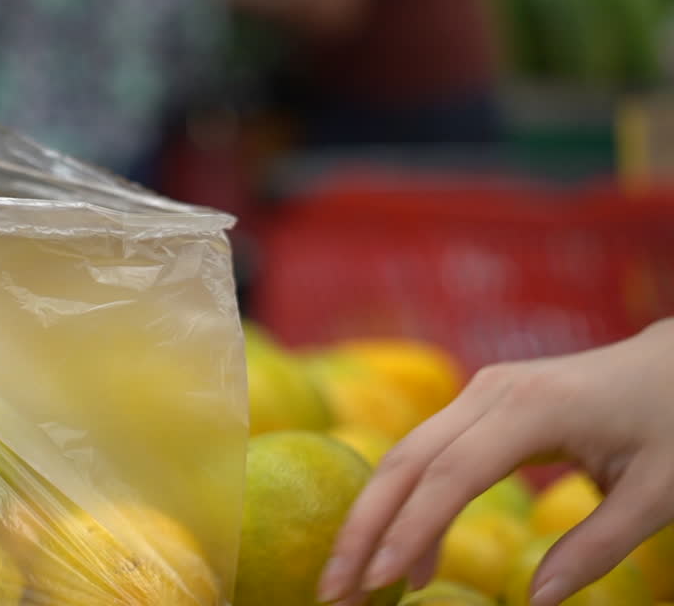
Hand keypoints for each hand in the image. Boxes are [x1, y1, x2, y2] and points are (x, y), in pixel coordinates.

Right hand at [318, 319, 673, 605]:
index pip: (451, 475)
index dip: (411, 530)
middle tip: (335, 589)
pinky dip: (406, 505)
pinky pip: (427, 454)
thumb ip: (596, 548)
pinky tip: (404, 557)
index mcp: (533, 408)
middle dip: (364, 526)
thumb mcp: (658, 494)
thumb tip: (538, 601)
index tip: (380, 580)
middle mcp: (491, 392)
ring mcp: (479, 392)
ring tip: (357, 581)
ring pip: (405, 455)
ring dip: (374, 517)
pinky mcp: (479, 403)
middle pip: (405, 460)